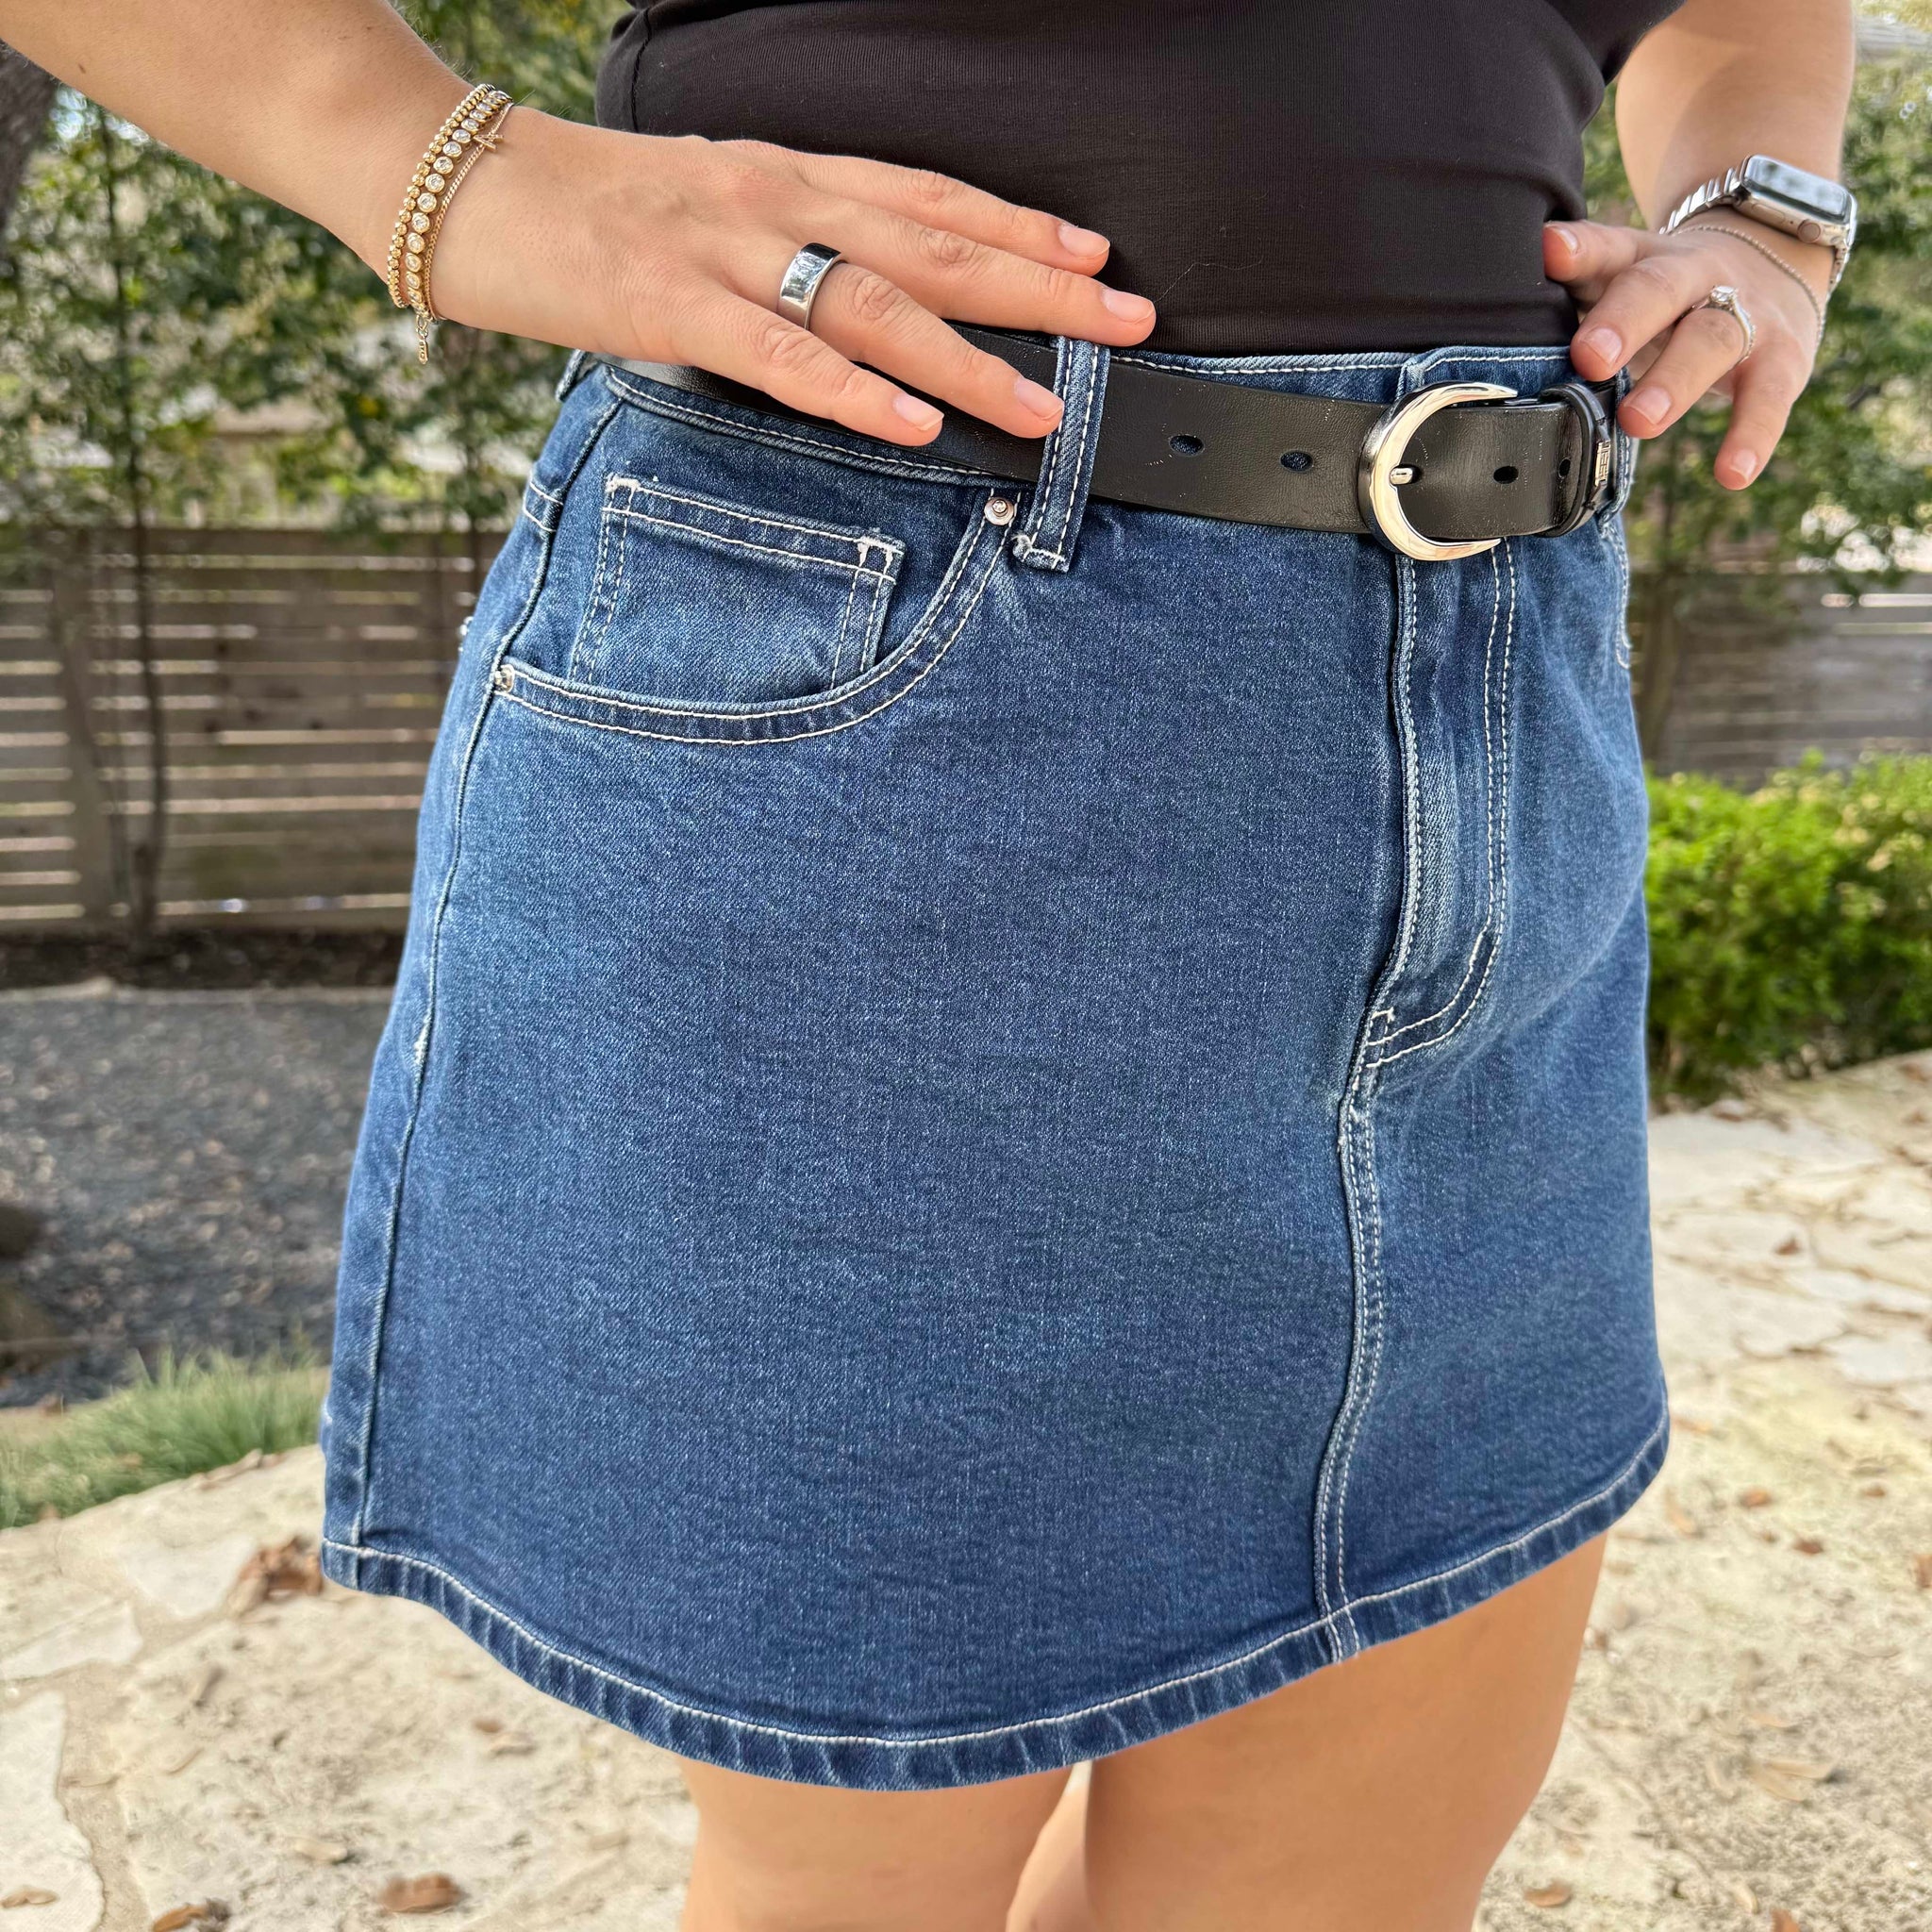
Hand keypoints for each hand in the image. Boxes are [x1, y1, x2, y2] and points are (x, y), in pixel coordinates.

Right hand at [425, 110, 1156, 448]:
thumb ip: (782, 247)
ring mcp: (727, 251)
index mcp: (787, 176)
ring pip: (876, 304)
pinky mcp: (671, 302)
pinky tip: (912, 422)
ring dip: (972, 359)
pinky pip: (780, 353)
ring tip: (1047, 406)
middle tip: (1128, 324)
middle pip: (935, 247)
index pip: (930, 199)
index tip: (1096, 260)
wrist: (458, 177)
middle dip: (1041, 289)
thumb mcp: (705, 208)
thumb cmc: (583, 204)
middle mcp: (776, 202)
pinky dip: (852, 391)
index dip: (1020, 228)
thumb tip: (851, 305)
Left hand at [1543, 216, 1829, 488]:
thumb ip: (1567, 307)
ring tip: (1638, 422)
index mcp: (1640, 258)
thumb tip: (1486, 348)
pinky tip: (1732, 474)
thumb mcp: (1619, 285)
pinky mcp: (1784, 356)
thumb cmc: (1665, 295)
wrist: (1774, 256)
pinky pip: (1770, 396)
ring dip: (1675, 380)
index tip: (1548, 252)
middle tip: (1590, 358)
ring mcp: (1744, 312)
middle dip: (1625, 320)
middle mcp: (1693, 275)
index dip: (1579, 249)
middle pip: (1659, 288)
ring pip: (1712, 338)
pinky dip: (1753, 435)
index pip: (1607, 246)